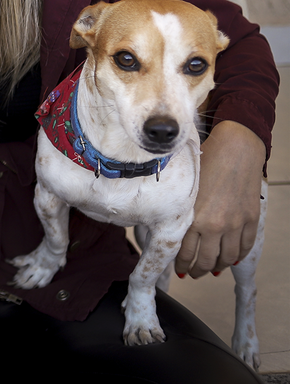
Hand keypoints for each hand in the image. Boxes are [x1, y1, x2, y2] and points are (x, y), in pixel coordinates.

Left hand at [175, 120, 265, 277]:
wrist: (235, 150)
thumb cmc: (205, 163)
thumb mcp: (185, 189)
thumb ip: (180, 211)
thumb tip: (172, 227)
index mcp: (194, 217)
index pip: (185, 252)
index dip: (181, 264)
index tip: (178, 268)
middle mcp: (215, 225)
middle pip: (206, 260)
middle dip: (197, 270)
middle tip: (192, 273)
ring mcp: (236, 224)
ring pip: (227, 258)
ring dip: (218, 268)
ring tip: (210, 270)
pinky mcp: (251, 219)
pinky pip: (245, 247)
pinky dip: (238, 257)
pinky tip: (231, 259)